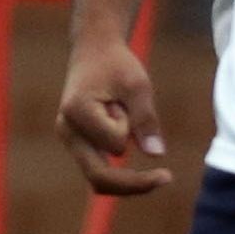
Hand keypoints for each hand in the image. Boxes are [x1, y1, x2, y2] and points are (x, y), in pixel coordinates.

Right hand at [59, 36, 173, 195]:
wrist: (94, 50)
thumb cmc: (116, 63)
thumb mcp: (137, 85)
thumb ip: (145, 119)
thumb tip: (156, 155)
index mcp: (77, 111)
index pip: (114, 143)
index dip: (130, 128)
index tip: (126, 104)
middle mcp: (67, 131)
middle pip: (99, 178)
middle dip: (134, 182)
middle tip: (167, 178)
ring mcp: (70, 140)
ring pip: (99, 178)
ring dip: (124, 161)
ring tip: (128, 125)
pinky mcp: (78, 144)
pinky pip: (99, 170)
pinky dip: (120, 166)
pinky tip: (135, 151)